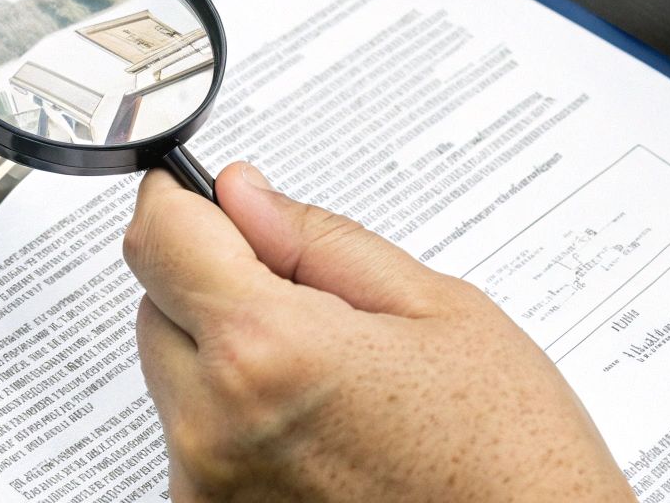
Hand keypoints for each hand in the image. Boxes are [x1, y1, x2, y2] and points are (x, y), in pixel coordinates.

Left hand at [123, 162, 634, 502]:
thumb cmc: (510, 452)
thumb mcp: (436, 308)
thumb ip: (318, 241)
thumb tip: (242, 195)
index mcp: (267, 350)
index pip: (159, 237)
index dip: (186, 201)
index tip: (210, 197)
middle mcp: (216, 428)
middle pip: (159, 309)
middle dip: (216, 286)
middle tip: (315, 307)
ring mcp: (209, 490)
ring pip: (177, 378)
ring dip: (228, 359)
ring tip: (335, 386)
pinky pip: (198, 442)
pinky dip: (240, 422)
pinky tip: (324, 434)